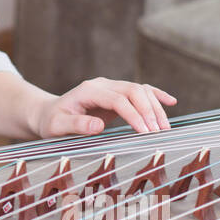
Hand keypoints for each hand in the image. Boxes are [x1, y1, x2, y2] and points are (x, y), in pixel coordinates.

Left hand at [31, 77, 175, 137]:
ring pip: (140, 91)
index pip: (118, 99)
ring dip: (155, 108)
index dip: (134, 115)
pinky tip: (171, 102)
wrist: (48, 114)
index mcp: (88, 91)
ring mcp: (111, 87)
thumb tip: (99, 126)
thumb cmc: (52, 122)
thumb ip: (77, 125)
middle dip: (149, 111)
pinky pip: (141, 90)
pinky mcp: (117, 94)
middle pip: (133, 91)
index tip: (145, 132)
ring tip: (164, 129)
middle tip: (158, 133)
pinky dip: (156, 95)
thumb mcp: (57, 127)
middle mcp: (102, 85)